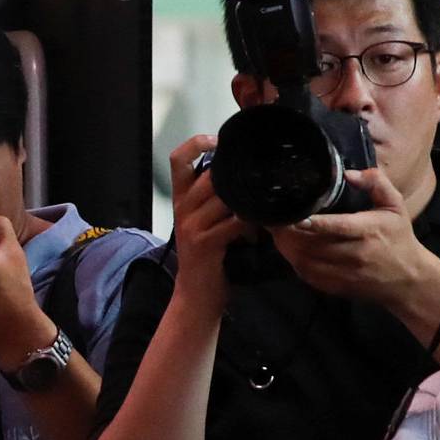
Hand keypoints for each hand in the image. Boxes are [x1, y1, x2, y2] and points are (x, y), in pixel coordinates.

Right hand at [166, 132, 247, 317]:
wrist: (196, 297)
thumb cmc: (207, 258)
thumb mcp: (206, 222)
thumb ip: (217, 199)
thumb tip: (246, 174)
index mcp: (181, 200)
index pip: (178, 159)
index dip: (197, 142)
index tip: (219, 141)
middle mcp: (182, 209)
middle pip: (210, 174)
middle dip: (238, 176)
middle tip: (259, 179)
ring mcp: (191, 226)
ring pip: (225, 195)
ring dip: (249, 200)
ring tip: (262, 207)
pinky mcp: (204, 243)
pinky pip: (234, 221)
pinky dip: (251, 222)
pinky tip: (259, 228)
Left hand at [273, 168, 437, 310]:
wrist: (406, 279)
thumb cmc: (398, 237)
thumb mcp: (395, 204)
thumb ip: (376, 183)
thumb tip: (349, 173)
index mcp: (369, 231)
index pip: (338, 227)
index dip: (315, 222)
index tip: (296, 215)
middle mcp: (355, 254)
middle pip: (315, 245)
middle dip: (290, 233)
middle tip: (275, 219)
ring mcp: (344, 273)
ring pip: (307, 262)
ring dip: (288, 248)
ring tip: (277, 232)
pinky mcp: (336, 286)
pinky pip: (308, 275)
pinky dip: (295, 262)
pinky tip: (288, 249)